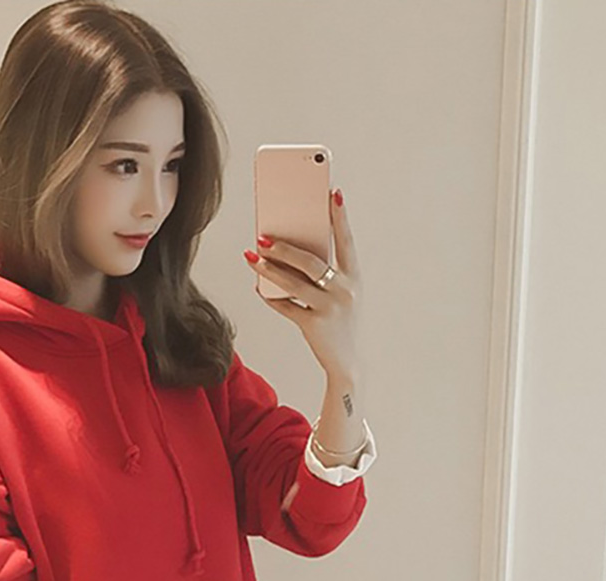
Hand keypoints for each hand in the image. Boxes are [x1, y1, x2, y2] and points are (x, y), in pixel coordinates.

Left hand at [244, 187, 362, 381]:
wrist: (347, 363)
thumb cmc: (340, 321)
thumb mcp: (339, 294)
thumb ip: (322, 274)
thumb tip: (286, 252)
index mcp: (354, 277)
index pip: (346, 240)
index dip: (339, 216)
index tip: (330, 192)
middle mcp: (345, 290)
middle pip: (311, 261)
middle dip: (285, 247)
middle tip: (263, 235)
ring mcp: (330, 309)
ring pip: (294, 283)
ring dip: (269, 269)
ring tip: (252, 255)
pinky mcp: (314, 326)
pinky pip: (286, 306)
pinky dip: (270, 296)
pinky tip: (257, 286)